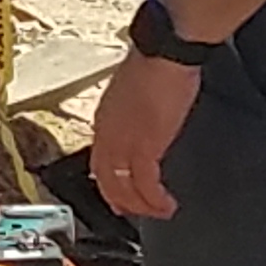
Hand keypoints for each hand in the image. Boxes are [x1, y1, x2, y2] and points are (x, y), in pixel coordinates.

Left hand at [87, 50, 201, 222]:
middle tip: (133, 211)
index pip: (99, 158)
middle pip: (105, 178)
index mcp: (104, 117)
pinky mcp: (144, 147)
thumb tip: (144, 114)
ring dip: (141, 205)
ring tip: (158, 212)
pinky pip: (145, 184)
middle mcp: (107, 132)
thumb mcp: (136, 90)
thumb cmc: (156, 62)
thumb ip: (134, 109)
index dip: (107, 179)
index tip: (116, 192)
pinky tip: (166, 205)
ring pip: (123, 186)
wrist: (165, 53)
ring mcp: (123, 141)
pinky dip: (154, 200)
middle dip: (119, 199)